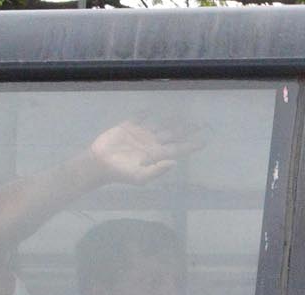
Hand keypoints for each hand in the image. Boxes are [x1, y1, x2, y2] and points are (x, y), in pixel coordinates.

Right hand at [86, 120, 202, 185]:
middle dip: (186, 130)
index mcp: (157, 155)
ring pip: (160, 125)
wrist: (100, 164)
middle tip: (200, 123)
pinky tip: (154, 107)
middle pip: (173, 135)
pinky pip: (140, 117)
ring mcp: (141, 134)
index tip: (204, 140)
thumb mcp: (140, 177)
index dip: (191, 145)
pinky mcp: (128, 127)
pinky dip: (146, 112)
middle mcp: (152, 143)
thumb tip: (174, 163)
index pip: (179, 148)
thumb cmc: (121, 173)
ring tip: (183, 114)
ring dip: (171, 120)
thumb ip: (158, 171)